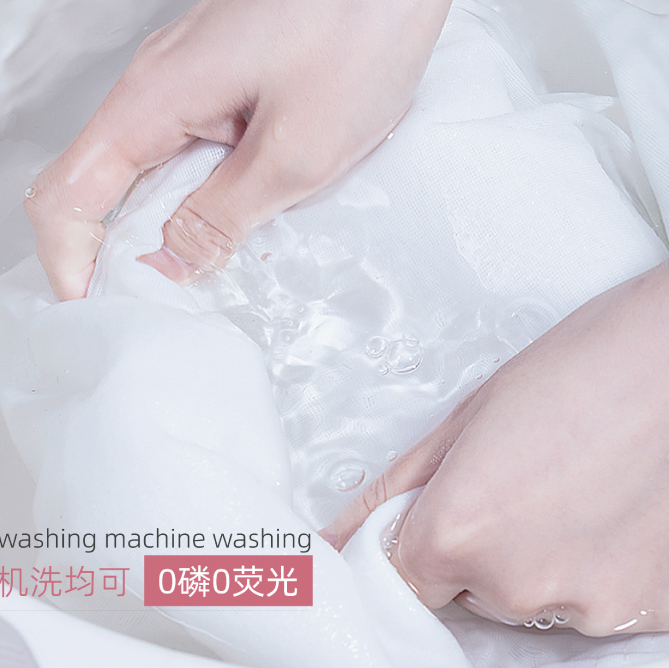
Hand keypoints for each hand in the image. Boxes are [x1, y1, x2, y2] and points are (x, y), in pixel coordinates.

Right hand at [25, 0, 668, 301]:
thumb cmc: (361, 20)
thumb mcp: (301, 151)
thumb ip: (223, 217)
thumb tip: (165, 266)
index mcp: (150, 96)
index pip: (64, 195)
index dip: (69, 264)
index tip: (104, 318)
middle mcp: (156, 74)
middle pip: (100, 178)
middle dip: (125, 250)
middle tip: (184, 307)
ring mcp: (194, 61)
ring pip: (155, 156)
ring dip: (179, 213)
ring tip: (238, 258)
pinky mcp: (233, 54)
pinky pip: (199, 130)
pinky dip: (216, 176)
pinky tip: (272, 195)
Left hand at [327, 261, 668, 636]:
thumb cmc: (583, 366)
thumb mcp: (471, 413)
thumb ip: (400, 487)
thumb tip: (343, 533)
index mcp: (460, 531)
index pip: (400, 578)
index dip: (411, 540)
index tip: (426, 516)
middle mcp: (517, 584)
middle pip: (466, 588)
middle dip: (477, 541)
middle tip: (520, 473)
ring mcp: (585, 606)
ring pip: (528, 596)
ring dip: (536, 556)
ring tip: (573, 483)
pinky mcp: (641, 615)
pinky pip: (589, 600)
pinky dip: (592, 565)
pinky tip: (609, 507)